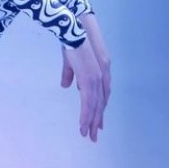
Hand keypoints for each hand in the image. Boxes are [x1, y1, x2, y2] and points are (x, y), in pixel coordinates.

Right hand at [60, 22, 110, 141]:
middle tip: (94, 135)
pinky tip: (83, 125)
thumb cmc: (71, 43)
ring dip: (91, 122)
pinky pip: (88, 103)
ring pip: (95, 107)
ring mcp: (96, 80)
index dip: (99, 110)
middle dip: (97, 120)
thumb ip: (70, 74)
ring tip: (87, 135)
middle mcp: (102, 78)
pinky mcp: (89, 81)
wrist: (72, 32)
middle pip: (101, 104)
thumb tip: (66, 86)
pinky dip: (86, 116)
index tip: (97, 122)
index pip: (101, 96)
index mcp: (100, 72)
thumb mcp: (70, 61)